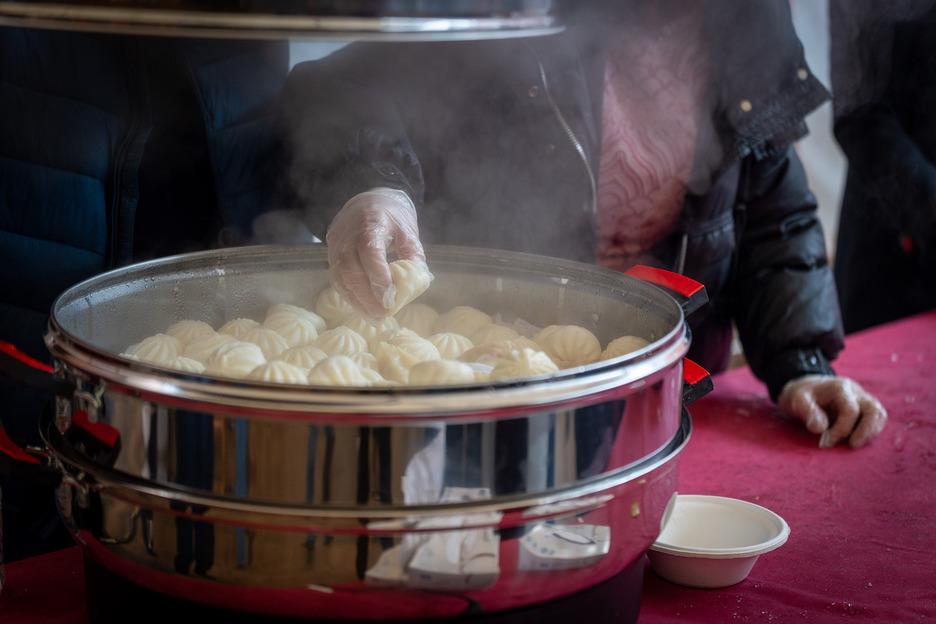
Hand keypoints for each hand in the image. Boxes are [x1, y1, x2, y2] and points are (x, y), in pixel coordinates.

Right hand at [326, 187, 425, 319]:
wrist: (368, 200)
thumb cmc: (392, 216)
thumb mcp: (408, 230)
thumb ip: (413, 255)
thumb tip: (419, 281)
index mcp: (370, 224)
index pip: (370, 252)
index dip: (378, 276)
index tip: (390, 297)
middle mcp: (348, 236)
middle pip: (351, 269)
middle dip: (367, 296)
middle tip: (384, 314)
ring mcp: (336, 246)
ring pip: (341, 278)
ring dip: (357, 301)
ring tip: (375, 318)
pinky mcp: (332, 256)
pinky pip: (337, 279)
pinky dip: (350, 296)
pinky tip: (364, 308)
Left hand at [778, 375, 887, 448]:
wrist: (805, 389)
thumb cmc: (801, 396)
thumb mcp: (796, 400)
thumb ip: (807, 412)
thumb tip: (820, 428)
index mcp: (840, 388)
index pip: (850, 411)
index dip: (842, 430)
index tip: (826, 442)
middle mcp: (856, 393)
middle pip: (874, 410)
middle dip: (866, 431)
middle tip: (851, 446)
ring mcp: (862, 401)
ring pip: (879, 415)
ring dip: (871, 433)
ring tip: (854, 444)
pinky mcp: (864, 410)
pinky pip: (876, 420)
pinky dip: (870, 432)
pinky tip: (855, 440)